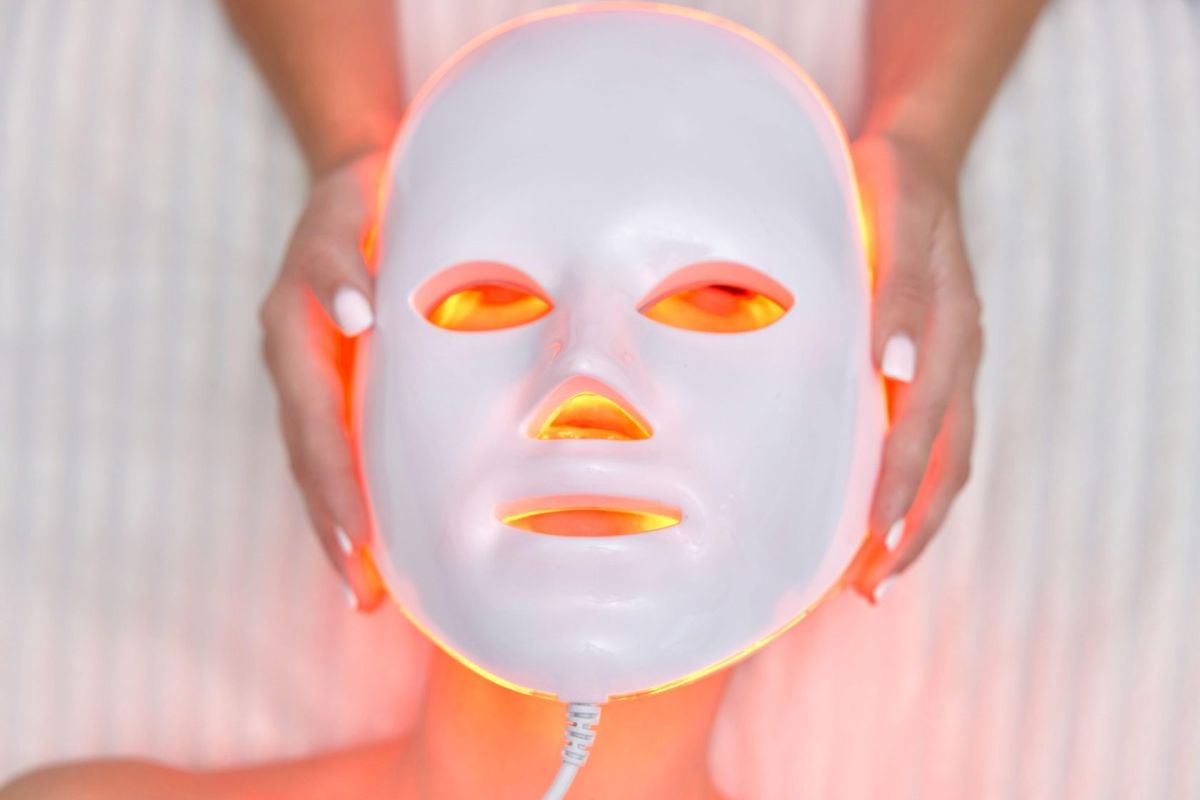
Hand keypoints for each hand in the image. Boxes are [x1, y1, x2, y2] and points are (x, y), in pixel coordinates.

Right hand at [259, 150, 387, 611]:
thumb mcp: (347, 216)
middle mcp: (298, 363)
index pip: (314, 425)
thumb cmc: (365, 200)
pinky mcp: (339, 377)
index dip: (333, 485)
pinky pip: (340, 443)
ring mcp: (316, 373)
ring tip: (367, 591)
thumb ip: (339, 265)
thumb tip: (358, 315)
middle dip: (334, 527)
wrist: (361, 181)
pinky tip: (380, 535)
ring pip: (320, 461)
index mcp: (297, 334)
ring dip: (340, 524)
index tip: (359, 543)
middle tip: (364, 596)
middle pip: (310, 459)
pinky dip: (354, 491)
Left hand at [845, 131, 983, 603]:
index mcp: (947, 332)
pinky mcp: (936, 362)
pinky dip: (914, 484)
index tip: (874, 544)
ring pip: (946, 461)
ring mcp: (952, 363)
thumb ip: (890, 291)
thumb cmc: (890, 187)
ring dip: (914, 521)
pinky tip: (883, 509)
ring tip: (875, 575)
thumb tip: (889, 365)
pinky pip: (936, 438)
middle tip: (869, 592)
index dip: (900, 491)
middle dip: (910, 532)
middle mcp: (956, 357)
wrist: (917, 156)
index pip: (924, 432)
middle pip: (945, 466)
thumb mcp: (889, 220)